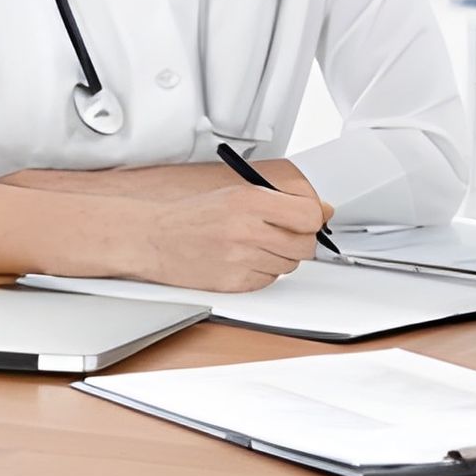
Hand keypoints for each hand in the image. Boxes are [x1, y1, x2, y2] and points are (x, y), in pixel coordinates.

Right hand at [130, 184, 330, 292]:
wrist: (153, 239)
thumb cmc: (194, 215)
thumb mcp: (237, 193)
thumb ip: (281, 201)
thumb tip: (322, 211)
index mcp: (249, 201)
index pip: (308, 216)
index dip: (313, 220)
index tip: (308, 220)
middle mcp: (246, 230)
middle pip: (304, 245)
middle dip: (300, 241)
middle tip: (284, 235)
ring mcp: (240, 259)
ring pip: (289, 265)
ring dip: (280, 258)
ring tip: (255, 246)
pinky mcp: (233, 283)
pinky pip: (269, 281)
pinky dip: (263, 272)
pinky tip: (244, 260)